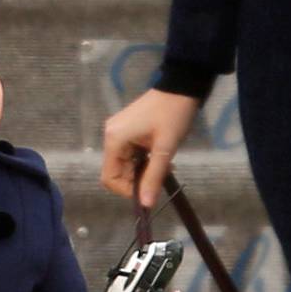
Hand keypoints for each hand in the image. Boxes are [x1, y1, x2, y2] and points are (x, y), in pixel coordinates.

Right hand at [101, 88, 201, 209]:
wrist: (181, 86)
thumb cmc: (173, 116)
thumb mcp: (165, 149)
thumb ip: (153, 177)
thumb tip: (146, 205)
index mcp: (115, 140)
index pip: (109, 178)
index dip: (126, 190)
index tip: (148, 191)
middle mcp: (111, 136)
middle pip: (117, 171)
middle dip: (137, 179)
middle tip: (161, 176)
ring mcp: (118, 131)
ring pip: (125, 163)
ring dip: (143, 169)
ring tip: (164, 164)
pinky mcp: (127, 128)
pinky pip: (130, 153)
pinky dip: (143, 159)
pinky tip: (159, 155)